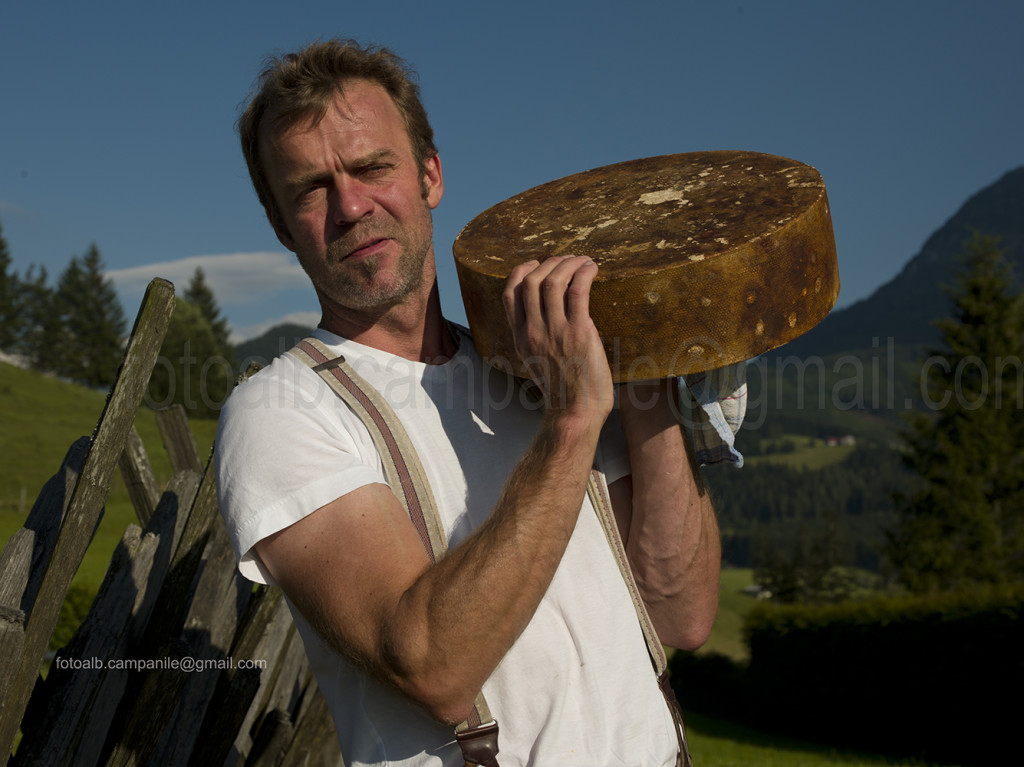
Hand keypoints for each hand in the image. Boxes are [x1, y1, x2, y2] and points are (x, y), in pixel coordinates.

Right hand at [501, 256, 613, 418]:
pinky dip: (584, 273)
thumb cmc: (564, 389)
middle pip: (530, 281)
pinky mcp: (578, 333)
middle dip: (549, 263)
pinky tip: (593, 269)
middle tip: (567, 260)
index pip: (509, 294)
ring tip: (582, 261)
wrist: (576, 411)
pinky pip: (578, 291)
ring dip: (568, 264)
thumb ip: (537, 338)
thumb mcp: (538, 361)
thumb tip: (549, 316)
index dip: (521, 271)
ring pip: (552, 282)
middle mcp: (533, 332)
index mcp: (520, 338)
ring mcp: (554, 332)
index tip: (537, 264)